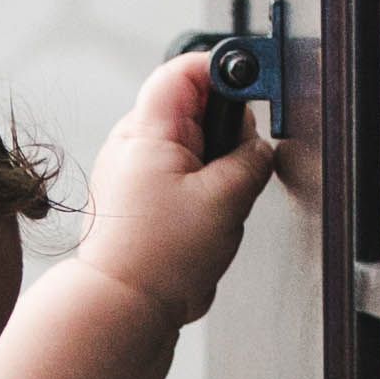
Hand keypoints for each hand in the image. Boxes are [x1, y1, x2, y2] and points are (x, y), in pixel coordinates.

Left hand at [73, 46, 279, 326]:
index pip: (183, 70)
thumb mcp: (226, 199)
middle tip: (231, 174)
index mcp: (146, 132)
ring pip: (190, 151)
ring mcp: (129, 172)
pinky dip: (196, 198)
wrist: (121, 308)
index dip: (221, 71)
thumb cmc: (158, 260)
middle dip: (224, 139)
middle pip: (192, 111)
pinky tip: (195, 226)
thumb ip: (251, 159)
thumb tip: (258, 145)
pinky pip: (178, 181)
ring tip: (210, 211)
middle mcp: (130, 145)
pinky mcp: (134, 199)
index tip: (249, 89)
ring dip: (212, 175)